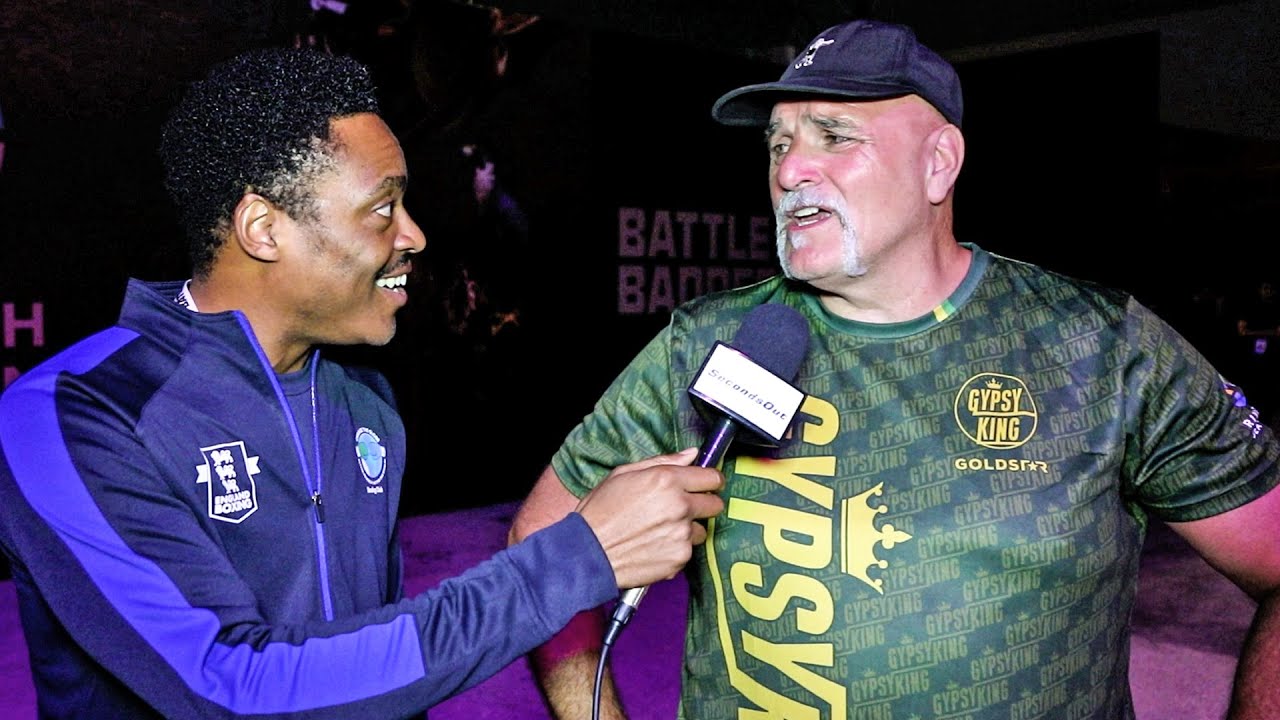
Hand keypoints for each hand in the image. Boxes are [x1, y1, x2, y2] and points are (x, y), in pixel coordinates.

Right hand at [574, 448, 723, 590]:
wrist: (587, 552)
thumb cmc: (599, 512)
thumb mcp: (624, 474)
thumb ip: (663, 462)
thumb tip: (691, 455)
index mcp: (667, 480)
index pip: (712, 477)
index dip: (710, 481)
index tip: (706, 485)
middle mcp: (679, 506)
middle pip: (715, 504)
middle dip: (703, 505)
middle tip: (682, 508)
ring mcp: (681, 534)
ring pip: (702, 530)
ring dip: (688, 530)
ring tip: (661, 531)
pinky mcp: (679, 558)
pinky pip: (688, 551)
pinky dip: (675, 550)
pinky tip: (654, 546)